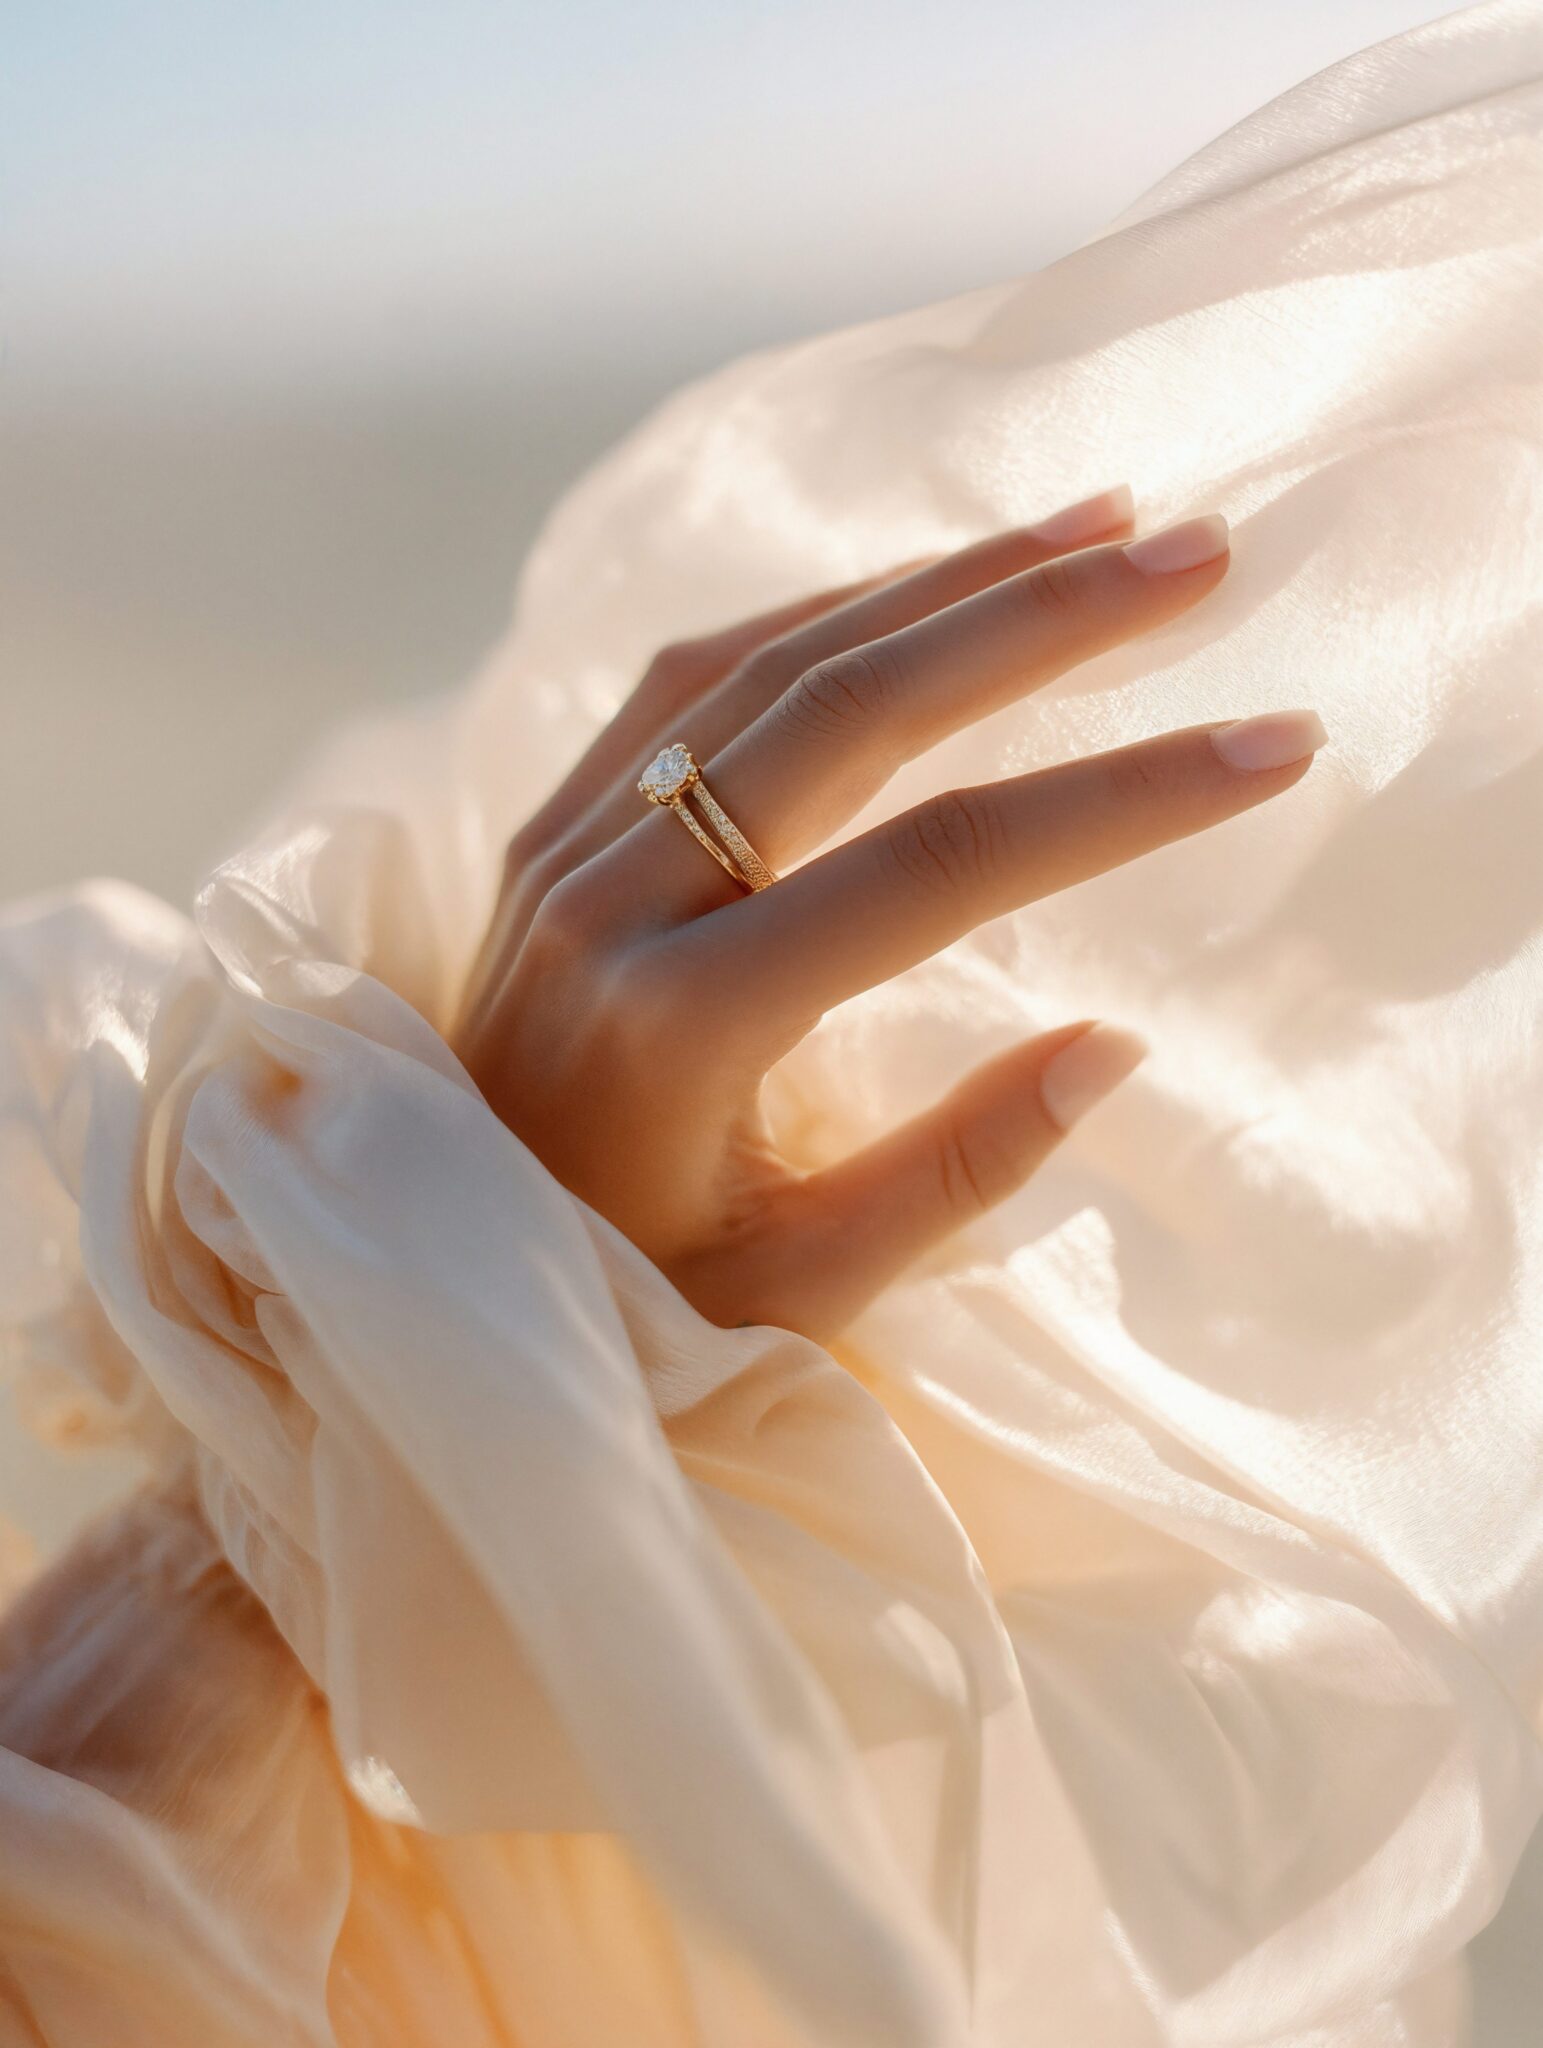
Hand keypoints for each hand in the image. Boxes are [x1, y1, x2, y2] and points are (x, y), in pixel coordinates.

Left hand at [455, 489, 1324, 1339]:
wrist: (424, 1266)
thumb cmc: (623, 1301)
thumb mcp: (801, 1287)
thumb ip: (957, 1170)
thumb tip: (1116, 1046)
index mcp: (682, 1024)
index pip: (939, 869)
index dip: (1119, 797)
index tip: (1272, 744)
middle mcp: (611, 901)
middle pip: (853, 709)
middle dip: (1043, 620)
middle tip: (1201, 555)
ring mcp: (563, 846)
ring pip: (770, 660)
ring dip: (943, 582)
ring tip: (1097, 529)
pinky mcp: (544, 824)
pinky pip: (692, 678)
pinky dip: (823, 610)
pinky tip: (924, 585)